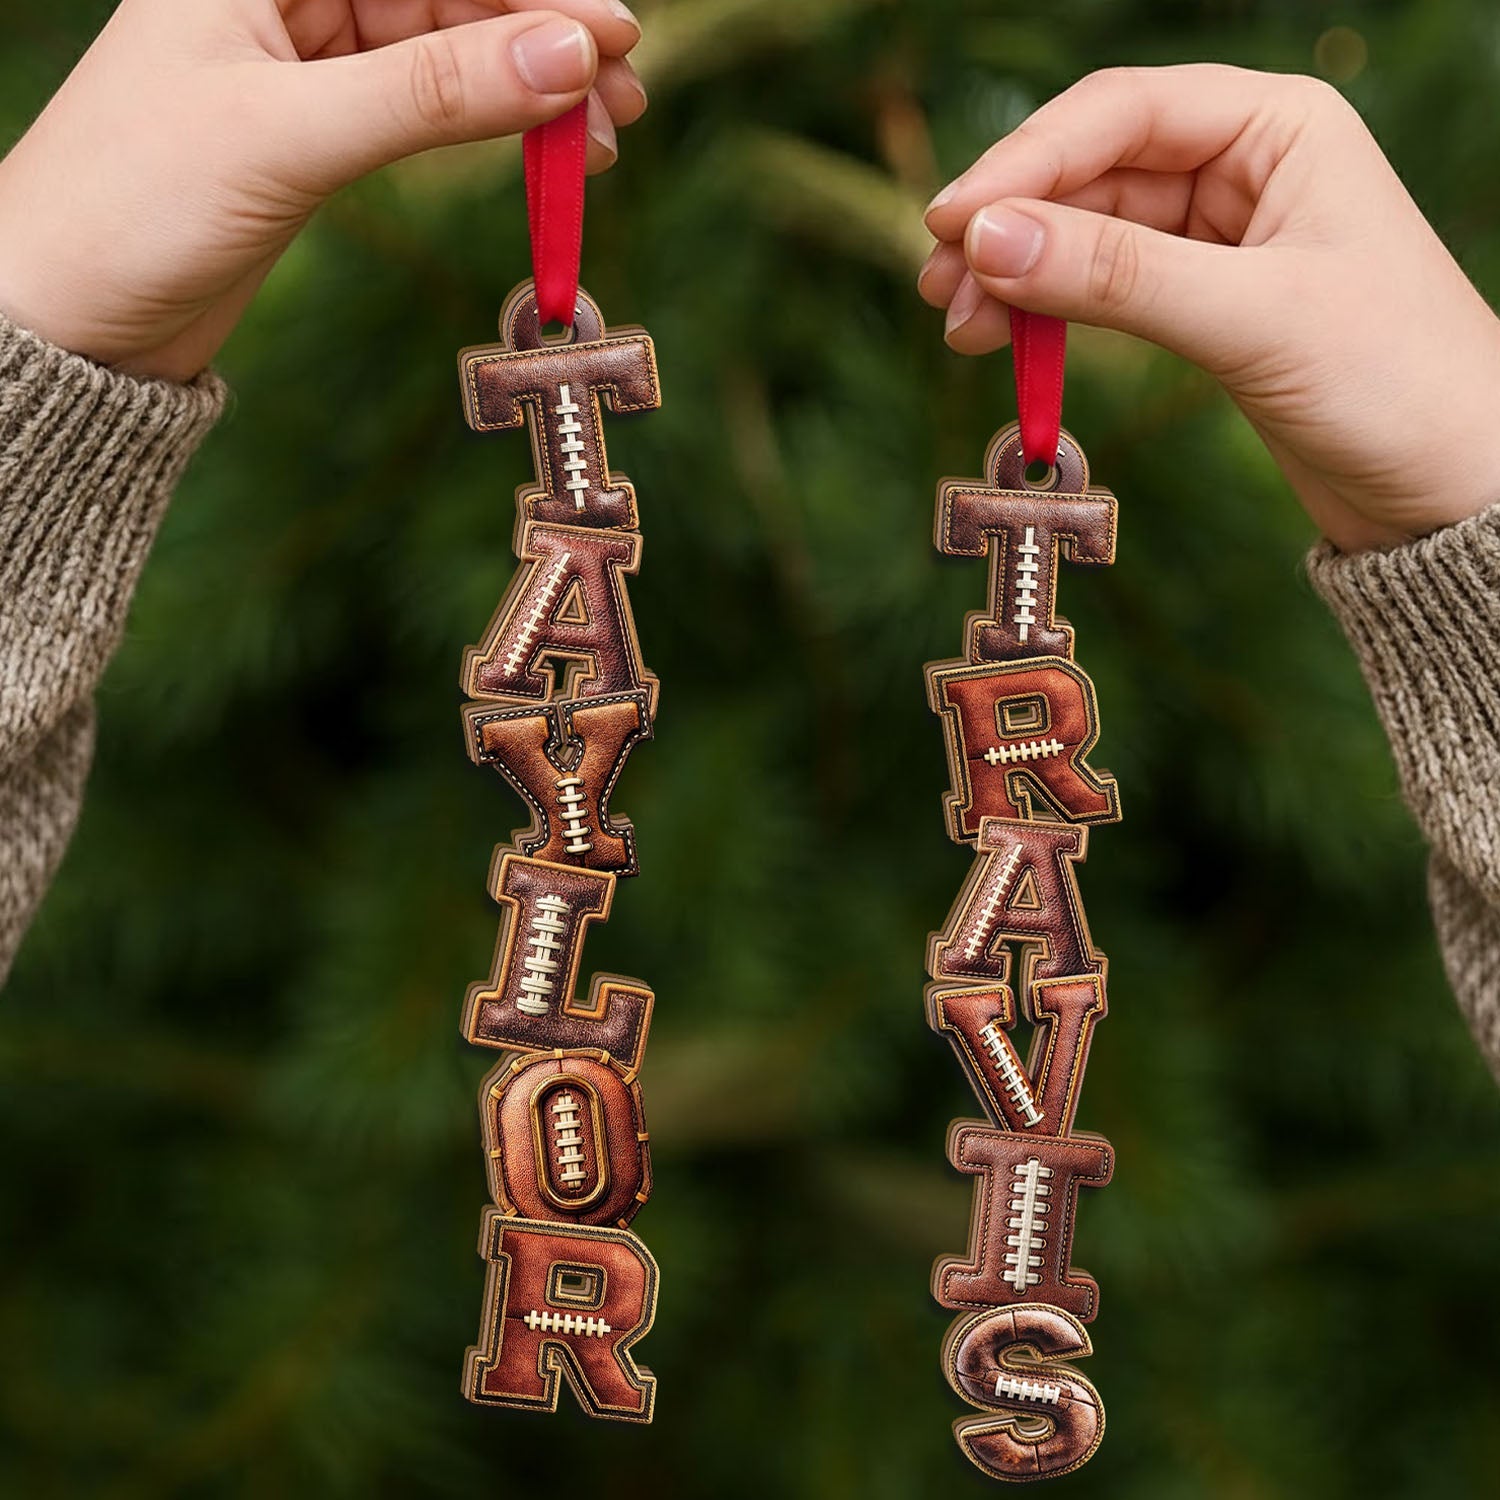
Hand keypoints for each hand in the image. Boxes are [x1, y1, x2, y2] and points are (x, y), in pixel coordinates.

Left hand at [0, 0, 645, 381]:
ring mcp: (306, 57)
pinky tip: (544, 154)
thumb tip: (567, 57)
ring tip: (600, 142)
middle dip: (543, 40)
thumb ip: (433, 94)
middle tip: (624, 98)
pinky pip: (429, 109)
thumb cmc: (131, 203)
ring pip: (449, 53)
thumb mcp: (289, 135)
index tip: (613, 30)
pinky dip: (490, 131)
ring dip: (529, 92)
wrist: (68, 318)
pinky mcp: (320, 126)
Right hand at [920, 64, 1499, 552]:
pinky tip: (1008, 337)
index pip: (1121, 114)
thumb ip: (1115, 276)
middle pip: (1091, 169)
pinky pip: (1105, 288)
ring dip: (1019, 272)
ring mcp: (1219, 236)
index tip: (948, 221)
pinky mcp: (1203, 304)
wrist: (1452, 486)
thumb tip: (987, 240)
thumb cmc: (1394, 381)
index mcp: (1278, 125)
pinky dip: (1052, 310)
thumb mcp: (1249, 319)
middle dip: (1010, 223)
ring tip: (960, 324)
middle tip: (937, 285)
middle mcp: (1244, 165)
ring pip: (1087, 231)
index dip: (1024, 163)